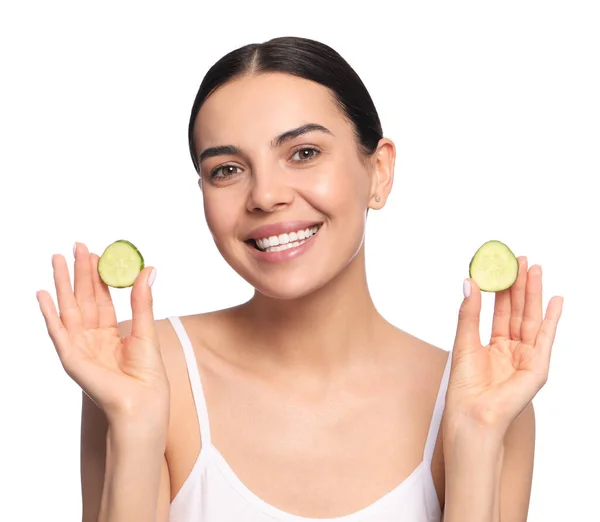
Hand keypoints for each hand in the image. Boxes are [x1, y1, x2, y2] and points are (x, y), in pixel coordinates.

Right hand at [37, 243, 168, 431]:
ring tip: (56, 258)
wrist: (142, 402)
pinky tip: (42, 294)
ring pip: (68, 308)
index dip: (98, 276)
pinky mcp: (71, 357)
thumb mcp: (145, 329)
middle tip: (75, 246)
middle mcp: (92, 338)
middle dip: (78, 272)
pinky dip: (49, 312)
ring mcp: (80, 346)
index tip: (96, 253)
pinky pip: (57, 330)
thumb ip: (142, 300)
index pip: (101, 298)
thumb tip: (148, 269)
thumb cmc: (147, 374)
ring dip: (61, 283)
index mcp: (110, 334)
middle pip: (83, 298)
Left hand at [445, 256, 562, 433]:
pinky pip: (546, 338)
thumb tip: (470, 283)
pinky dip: (552, 319)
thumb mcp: (465, 342)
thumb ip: (469, 313)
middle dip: (520, 285)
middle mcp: (511, 349)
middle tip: (521, 260)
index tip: (502, 266)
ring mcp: (526, 357)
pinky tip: (556, 301)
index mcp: (493, 345)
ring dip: (534, 294)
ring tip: (535, 270)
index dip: (502, 288)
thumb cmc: (465, 387)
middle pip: (518, 310)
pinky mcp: (537, 367)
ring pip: (531, 318)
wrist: (472, 414)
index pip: (500, 310)